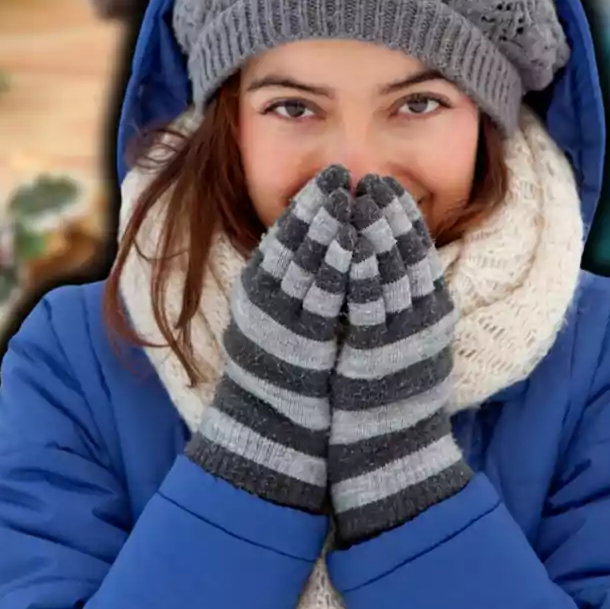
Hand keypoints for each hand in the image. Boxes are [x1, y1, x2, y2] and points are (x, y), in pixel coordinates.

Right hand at [186, 164, 354, 512]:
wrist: (271, 435)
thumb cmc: (284, 379)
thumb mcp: (282, 324)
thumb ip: (295, 289)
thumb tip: (325, 250)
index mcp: (258, 293)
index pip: (283, 236)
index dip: (307, 204)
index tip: (329, 176)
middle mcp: (262, 302)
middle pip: (292, 242)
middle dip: (319, 204)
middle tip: (340, 172)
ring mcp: (279, 322)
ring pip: (303, 263)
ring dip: (327, 226)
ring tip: (348, 196)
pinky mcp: (298, 344)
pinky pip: (319, 298)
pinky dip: (334, 267)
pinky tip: (351, 245)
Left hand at [328, 174, 471, 544]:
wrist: (394, 455)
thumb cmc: (395, 403)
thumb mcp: (410, 347)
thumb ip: (406, 309)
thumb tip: (389, 271)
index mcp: (433, 314)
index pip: (422, 252)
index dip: (404, 216)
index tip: (387, 186)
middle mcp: (423, 320)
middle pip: (408, 253)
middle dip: (389, 212)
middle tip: (372, 179)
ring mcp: (402, 335)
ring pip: (390, 270)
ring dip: (374, 230)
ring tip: (358, 196)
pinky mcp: (377, 352)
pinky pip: (368, 302)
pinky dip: (360, 268)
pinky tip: (348, 242)